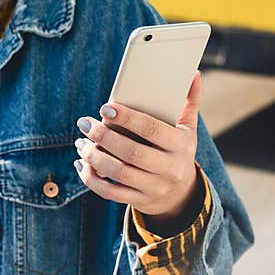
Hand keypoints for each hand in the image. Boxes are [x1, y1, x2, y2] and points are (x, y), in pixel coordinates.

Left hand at [74, 71, 203, 231]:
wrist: (181, 193)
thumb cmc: (178, 150)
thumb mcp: (187, 128)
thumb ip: (189, 101)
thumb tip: (194, 74)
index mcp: (181, 146)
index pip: (152, 129)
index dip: (128, 118)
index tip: (106, 107)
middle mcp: (170, 169)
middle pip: (132, 152)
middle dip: (104, 137)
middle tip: (85, 123)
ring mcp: (155, 188)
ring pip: (119, 173)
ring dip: (94, 157)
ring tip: (81, 143)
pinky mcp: (140, 201)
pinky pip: (111, 193)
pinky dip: (92, 179)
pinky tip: (81, 164)